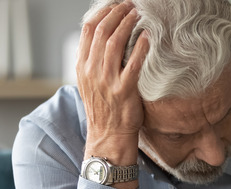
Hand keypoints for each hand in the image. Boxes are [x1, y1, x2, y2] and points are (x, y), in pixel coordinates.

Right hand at [77, 2, 149, 165]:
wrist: (108, 135)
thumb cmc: (104, 108)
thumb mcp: (91, 82)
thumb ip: (94, 61)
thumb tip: (104, 38)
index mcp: (82, 66)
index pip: (88, 30)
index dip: (102, 12)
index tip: (115, 4)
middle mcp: (91, 71)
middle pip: (102, 31)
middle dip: (117, 13)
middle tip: (130, 5)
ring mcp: (107, 80)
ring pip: (115, 43)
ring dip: (128, 24)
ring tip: (138, 14)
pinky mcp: (123, 90)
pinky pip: (133, 63)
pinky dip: (140, 47)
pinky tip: (148, 37)